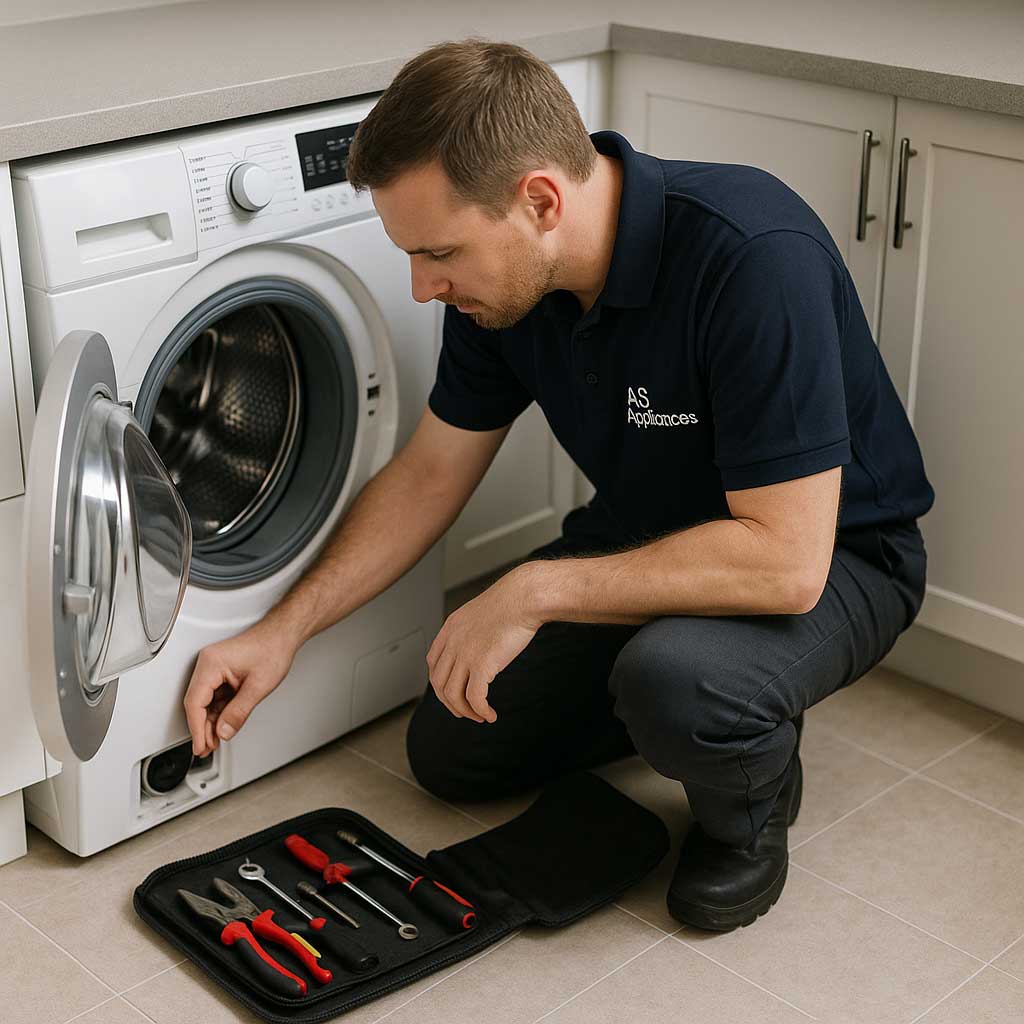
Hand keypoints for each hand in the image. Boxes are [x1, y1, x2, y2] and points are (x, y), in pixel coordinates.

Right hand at [183, 622, 297, 756]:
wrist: (283, 635)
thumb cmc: (273, 649)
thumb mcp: (258, 686)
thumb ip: (239, 712)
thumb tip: (224, 732)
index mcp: (212, 664)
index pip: (195, 702)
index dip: (197, 728)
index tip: (200, 745)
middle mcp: (208, 664)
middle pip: (197, 702)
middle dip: (202, 728)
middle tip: (206, 748)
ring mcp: (214, 668)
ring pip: (205, 701)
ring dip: (209, 722)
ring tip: (214, 742)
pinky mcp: (221, 672)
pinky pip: (214, 696)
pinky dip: (217, 712)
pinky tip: (220, 726)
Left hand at [425, 565, 545, 723]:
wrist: (524, 596)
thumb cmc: (513, 601)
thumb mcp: (483, 612)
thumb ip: (475, 629)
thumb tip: (483, 646)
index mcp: (451, 627)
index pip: (433, 662)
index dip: (440, 682)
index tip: (452, 691)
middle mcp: (453, 641)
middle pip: (438, 683)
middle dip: (450, 703)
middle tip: (465, 711)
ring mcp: (465, 653)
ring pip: (453, 695)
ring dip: (465, 711)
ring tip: (480, 716)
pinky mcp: (482, 664)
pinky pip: (475, 698)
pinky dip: (481, 711)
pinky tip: (490, 715)